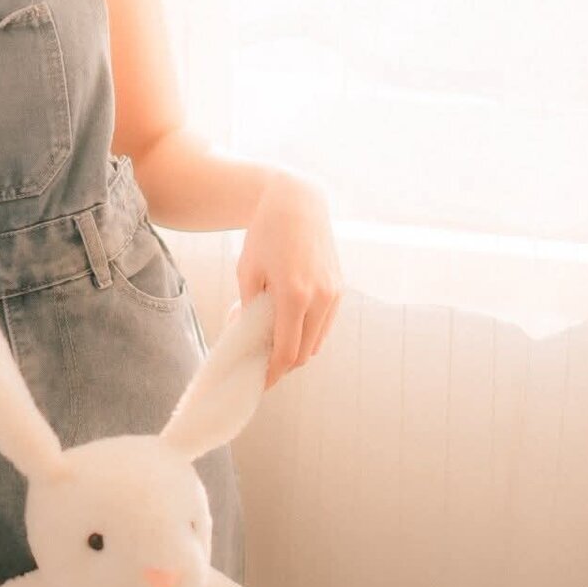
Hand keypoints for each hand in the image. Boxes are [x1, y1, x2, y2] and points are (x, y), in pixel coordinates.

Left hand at [233, 173, 343, 390]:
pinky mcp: (339, 288)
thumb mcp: (247, 272)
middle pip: (305, 353)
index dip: (273, 373)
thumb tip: (251, 338)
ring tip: (272, 340)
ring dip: (298, 349)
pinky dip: (309, 332)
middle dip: (283, 364)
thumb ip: (250, 309)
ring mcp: (334, 294)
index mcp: (294, 296)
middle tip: (262, 364)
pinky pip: (325, 323)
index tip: (260, 382)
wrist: (296, 204)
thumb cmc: (264, 236)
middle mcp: (320, 298)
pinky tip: (289, 323)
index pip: (287, 352)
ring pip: (318, 341)